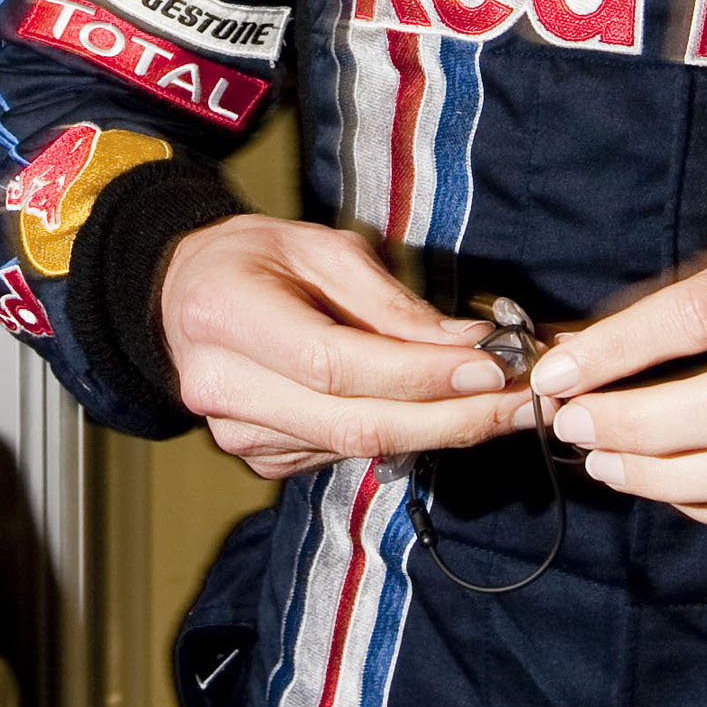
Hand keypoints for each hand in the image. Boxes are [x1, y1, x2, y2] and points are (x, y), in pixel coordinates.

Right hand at [159, 216, 535, 479]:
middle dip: (450, 420)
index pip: (337, 364)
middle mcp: (222, 387)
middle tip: (522, 406)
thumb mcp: (320, 247)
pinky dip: (401, 437)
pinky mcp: (260, 458)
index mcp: (226, 316)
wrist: (184, 296)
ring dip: (439, 431)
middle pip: (353, 425)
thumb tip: (471, 345)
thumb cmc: (256, 260)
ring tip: (500, 406)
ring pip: (355, 449)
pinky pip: (343, 455)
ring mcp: (237, 433)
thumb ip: (390, 304)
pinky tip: (438, 414)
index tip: (491, 368)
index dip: (420, 375)